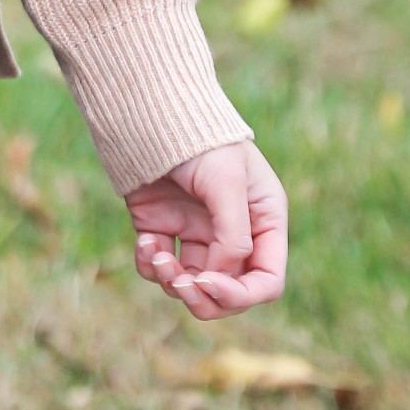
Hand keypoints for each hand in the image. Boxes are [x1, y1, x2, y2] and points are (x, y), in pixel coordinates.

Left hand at [125, 140, 286, 319]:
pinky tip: (143, 242)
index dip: (239, 295)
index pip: (265, 281)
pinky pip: (158, 267)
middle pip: (227, 293)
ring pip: (190, 286)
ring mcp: (197, 233)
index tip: (207, 282)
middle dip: (203, 298)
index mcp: (264, 222)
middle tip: (179, 283)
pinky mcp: (162, 229)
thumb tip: (218, 277)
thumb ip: (233, 235)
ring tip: (156, 254)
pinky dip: (149, 265)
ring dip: (171, 281)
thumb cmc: (202, 141)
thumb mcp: (228, 183)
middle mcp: (234, 233)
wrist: (154, 110)